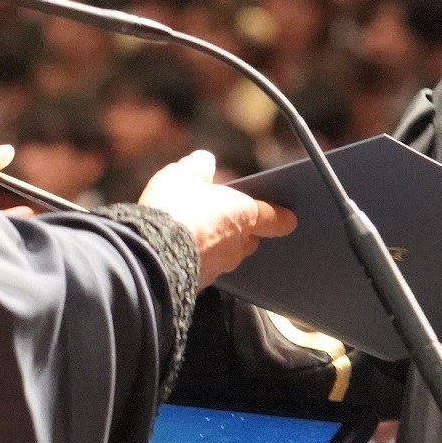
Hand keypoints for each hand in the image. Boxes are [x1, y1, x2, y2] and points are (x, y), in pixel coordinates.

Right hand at [136, 150, 296, 286]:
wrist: (151, 252)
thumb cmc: (172, 210)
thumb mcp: (182, 175)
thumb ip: (197, 167)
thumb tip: (204, 160)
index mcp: (243, 214)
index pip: (272, 217)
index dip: (281, 217)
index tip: (289, 220)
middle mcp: (237, 244)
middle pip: (249, 239)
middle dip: (242, 231)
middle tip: (224, 218)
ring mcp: (220, 266)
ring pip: (228, 256)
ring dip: (219, 246)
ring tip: (197, 234)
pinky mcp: (202, 282)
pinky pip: (207, 269)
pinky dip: (200, 260)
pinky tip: (183, 251)